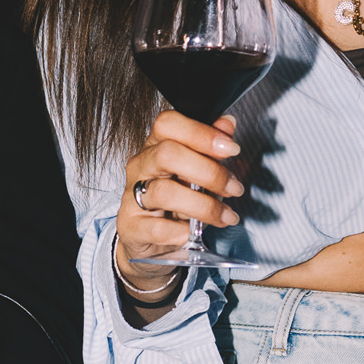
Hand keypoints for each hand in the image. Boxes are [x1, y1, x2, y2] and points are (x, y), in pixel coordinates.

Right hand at [115, 111, 242, 284]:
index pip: (167, 123)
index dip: (201, 133)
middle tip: (234, 188)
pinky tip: (193, 233)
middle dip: (209, 172)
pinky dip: (181, 232)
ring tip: (225, 216)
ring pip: (165, 192)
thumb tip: (227, 123)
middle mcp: (140, 166)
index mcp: (155, 146)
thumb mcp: (196, 173)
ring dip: (204, 206)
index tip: (231, 149)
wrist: (149, 240)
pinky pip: (157, 228)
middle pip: (167, 153)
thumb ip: (210, 148)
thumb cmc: (175, 202)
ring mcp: (131, 196)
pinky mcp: (129, 226)